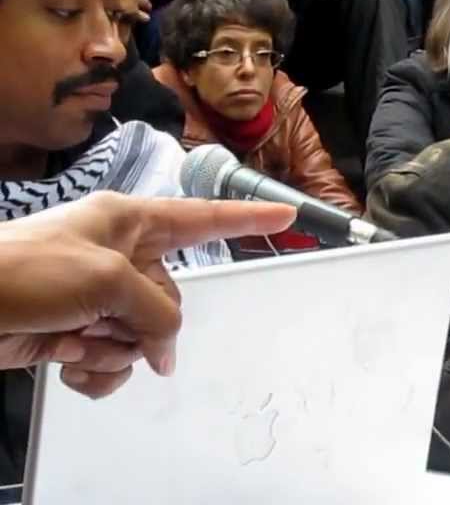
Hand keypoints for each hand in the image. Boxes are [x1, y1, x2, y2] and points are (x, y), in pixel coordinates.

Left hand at [0, 192, 293, 397]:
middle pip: (169, 297)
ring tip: (76, 340)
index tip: (286, 216)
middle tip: (111, 325)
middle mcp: (115, 255)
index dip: (246, 220)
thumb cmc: (26, 271)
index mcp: (127, 221)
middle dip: (148, 324)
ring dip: (114, 349)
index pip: (201, 218)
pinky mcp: (72, 331)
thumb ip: (156, 312)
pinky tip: (66, 360)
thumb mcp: (108, 281)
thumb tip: (163, 351)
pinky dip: (95, 370)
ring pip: (142, 335)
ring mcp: (94, 296)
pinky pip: (112, 360)